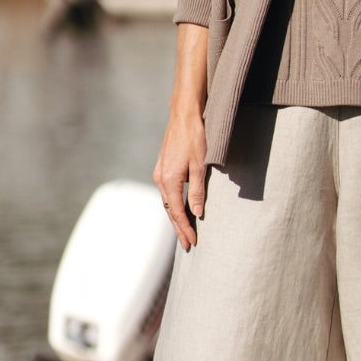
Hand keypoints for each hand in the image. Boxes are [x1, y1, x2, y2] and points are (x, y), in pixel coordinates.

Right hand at [153, 108, 206, 250]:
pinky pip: (167, 193)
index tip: (193, 242)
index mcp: (169, 181)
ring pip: (167, 202)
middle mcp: (160, 179)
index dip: (186, 228)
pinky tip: (180, 210)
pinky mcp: (163, 168)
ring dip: (176, 217)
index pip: (177, 212)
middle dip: (179, 228)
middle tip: (188, 245)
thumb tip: (197, 214)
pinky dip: (173, 205)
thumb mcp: (200, 166)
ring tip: (185, 231)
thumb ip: (198, 191)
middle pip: (169, 211)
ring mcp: (159, 173)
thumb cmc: (195, 138)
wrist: (184, 115)